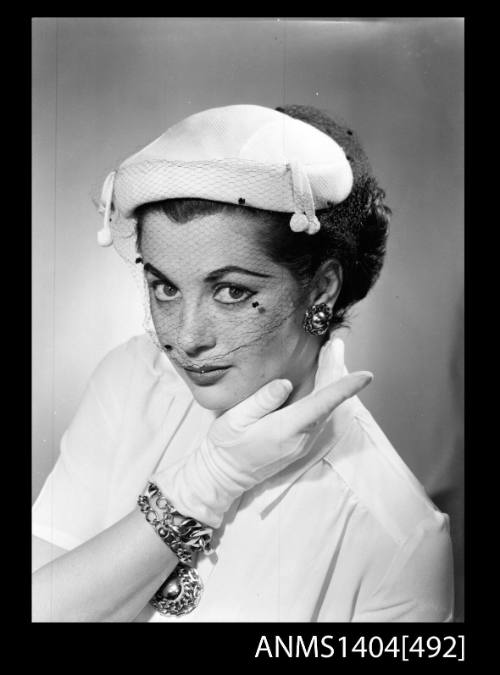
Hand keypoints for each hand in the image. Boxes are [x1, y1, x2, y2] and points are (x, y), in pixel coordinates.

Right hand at [152, 337, 371, 527]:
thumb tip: (285, 383)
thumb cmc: (226, 445)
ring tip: (331, 353)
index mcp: (286, 429)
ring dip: (331, 380)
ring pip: (326, 407)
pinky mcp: (301, 442)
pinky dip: (325, 393)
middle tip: (336, 343)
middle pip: (328, 401)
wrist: (224, 475)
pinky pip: (320, 413)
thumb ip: (260, 401)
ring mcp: (303, 442)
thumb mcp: (234, 420)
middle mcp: (301, 437)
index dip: (345, 388)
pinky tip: (322, 378)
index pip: (322, 404)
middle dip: (335, 370)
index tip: (365, 375)